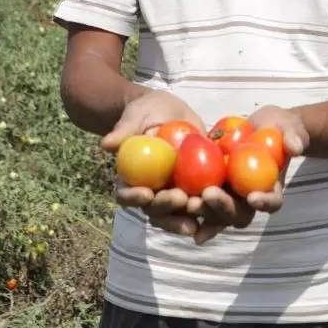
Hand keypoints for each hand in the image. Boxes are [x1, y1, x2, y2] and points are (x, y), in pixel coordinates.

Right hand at [101, 89, 205, 236]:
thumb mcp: (137, 115)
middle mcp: (150, 192)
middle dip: (166, 207)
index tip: (146, 193)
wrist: (170, 113)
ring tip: (200, 209)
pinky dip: (209, 210)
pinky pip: (201, 205)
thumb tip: (108, 144)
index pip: (125, 194)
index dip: (133, 198)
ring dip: (187, 215)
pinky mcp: (194, 190)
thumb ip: (125, 129)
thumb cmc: (147, 111)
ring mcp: (172, 193)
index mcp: (130, 178)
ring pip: (177, 214)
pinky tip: (219, 210)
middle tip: (180, 199)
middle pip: (153, 210)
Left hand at [191, 105, 309, 243]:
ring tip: (189, 202)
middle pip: (240, 214)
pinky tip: (177, 210)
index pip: (272, 201)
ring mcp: (231, 197)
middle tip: (209, 195)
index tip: (253, 197)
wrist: (257, 127)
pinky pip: (201, 204)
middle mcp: (250, 199)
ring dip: (204, 211)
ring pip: (218, 214)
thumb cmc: (277, 127)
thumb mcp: (288, 126)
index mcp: (272, 188)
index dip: (264, 202)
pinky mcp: (213, 190)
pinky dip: (190, 211)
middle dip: (224, 207)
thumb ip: (293, 135)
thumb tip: (294, 146)